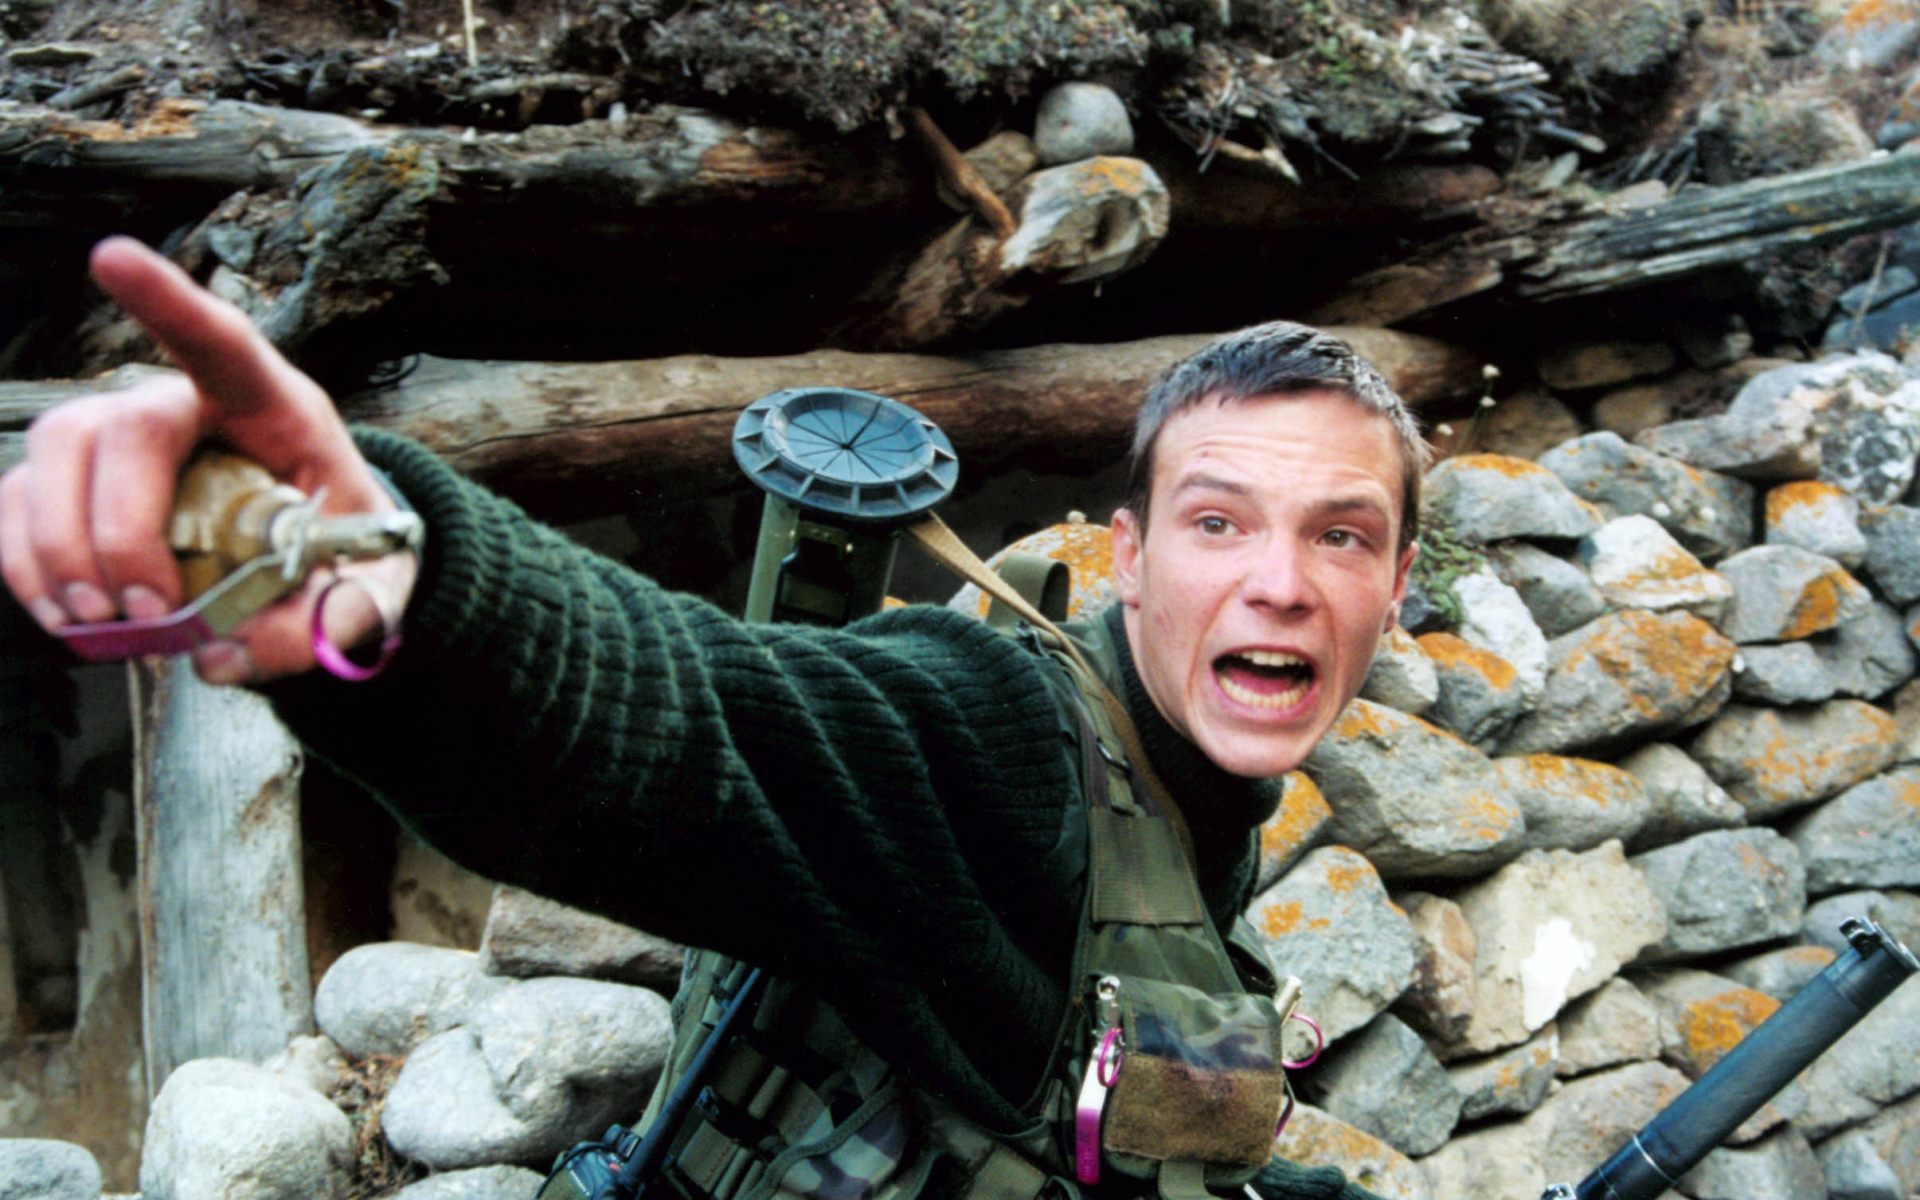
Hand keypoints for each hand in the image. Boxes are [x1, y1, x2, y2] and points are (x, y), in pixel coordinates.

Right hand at [0, 236, 417, 683]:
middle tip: (142, 613)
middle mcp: (186, 407)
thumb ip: (326, 624)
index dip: (169, 300)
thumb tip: (228, 657)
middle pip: (118, 430)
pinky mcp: (74, 486)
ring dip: (58, 549)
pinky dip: (24, 565)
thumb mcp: (372, 593)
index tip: (111, 256)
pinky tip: (65, 615)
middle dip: (116, 530)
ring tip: (99, 625)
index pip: (223, 343)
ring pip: (52, 458)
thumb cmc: (349, 558)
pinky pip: (17, 506)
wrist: (324, 568)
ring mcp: (120, 438)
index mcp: (275, 409)